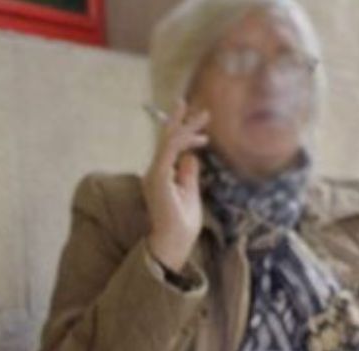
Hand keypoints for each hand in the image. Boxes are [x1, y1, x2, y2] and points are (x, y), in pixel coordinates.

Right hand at [143, 99, 209, 272]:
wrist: (175, 241)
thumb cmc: (182, 223)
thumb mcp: (190, 193)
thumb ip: (188, 174)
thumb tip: (191, 156)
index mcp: (161, 175)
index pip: (169, 148)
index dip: (183, 134)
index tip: (203, 130)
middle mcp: (155, 171)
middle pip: (166, 139)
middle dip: (179, 121)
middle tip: (188, 102)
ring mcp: (154, 174)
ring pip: (169, 141)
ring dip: (187, 127)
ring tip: (203, 117)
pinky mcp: (157, 177)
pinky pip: (169, 152)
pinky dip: (183, 142)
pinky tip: (199, 138)